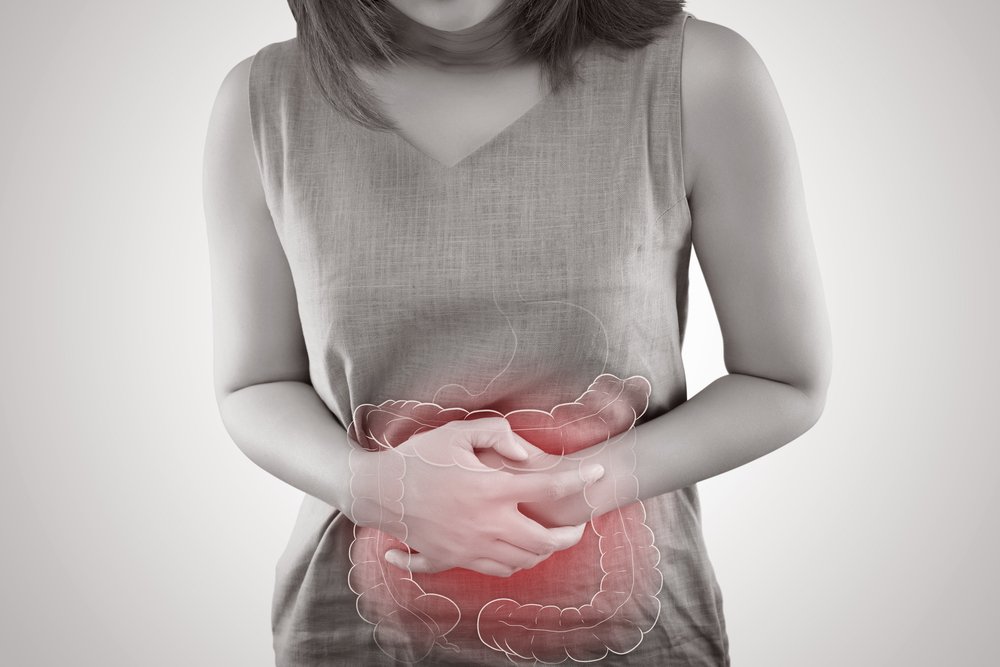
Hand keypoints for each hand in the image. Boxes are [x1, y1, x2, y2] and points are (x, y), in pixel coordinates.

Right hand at [348, 417, 604, 577]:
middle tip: (578, 526)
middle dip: (569, 537)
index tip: (598, 474)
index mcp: (489, 489)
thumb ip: (497, 434)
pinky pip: (494, 570)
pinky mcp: (453, 559)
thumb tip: (527, 454)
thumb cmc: (418, 457)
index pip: (547, 488)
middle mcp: (484, 523)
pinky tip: (518, 552)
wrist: (377, 491)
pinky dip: (514, 564)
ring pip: (521, 561)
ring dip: (543, 552)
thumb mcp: (456, 432)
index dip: (578, 481)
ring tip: (552, 539)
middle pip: (542, 541)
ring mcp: (468, 547)